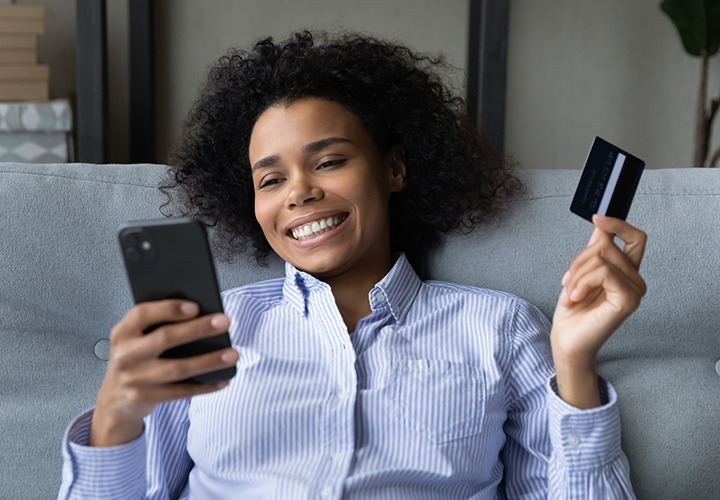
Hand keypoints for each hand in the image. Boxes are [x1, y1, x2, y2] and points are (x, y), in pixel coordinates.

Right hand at [90, 300, 237, 446]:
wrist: (114, 400)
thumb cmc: (135, 359)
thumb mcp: (136, 340)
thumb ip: (157, 327)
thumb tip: (201, 315)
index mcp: (123, 333)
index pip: (143, 314)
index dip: (169, 309)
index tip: (196, 306)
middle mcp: (125, 355)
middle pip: (165, 338)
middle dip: (198, 328)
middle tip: (225, 322)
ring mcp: (134, 379)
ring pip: (178, 368)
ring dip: (209, 361)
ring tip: (233, 354)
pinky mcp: (145, 398)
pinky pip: (180, 392)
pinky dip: (204, 386)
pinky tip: (222, 380)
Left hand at [550, 214, 646, 407]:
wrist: (568, 340)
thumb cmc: (573, 311)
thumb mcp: (580, 274)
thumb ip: (594, 251)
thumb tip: (600, 226)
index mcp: (626, 272)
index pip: (635, 238)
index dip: (618, 224)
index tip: (597, 218)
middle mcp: (635, 280)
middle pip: (608, 246)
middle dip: (579, 261)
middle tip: (566, 282)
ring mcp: (634, 291)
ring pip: (602, 258)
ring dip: (576, 274)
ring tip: (570, 294)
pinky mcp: (628, 300)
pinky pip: (603, 273)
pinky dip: (582, 282)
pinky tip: (575, 297)